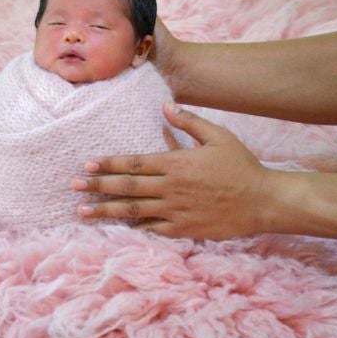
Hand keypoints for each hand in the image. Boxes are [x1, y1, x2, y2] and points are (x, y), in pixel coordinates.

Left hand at [72, 104, 272, 239]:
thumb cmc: (241, 166)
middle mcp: (171, 188)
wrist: (263, 201)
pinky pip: (152, 230)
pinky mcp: (183, 229)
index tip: (87, 164)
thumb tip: (165, 107)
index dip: (108, 163)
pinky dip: (134, 229)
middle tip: (74, 186)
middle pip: (126, 187)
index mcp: (177, 163)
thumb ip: (189, 122)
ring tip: (83, 212)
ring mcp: (176, 211)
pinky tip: (116, 229)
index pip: (134, 163)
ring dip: (106, 211)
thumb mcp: (218, 136)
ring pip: (133, 211)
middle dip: (97, 186)